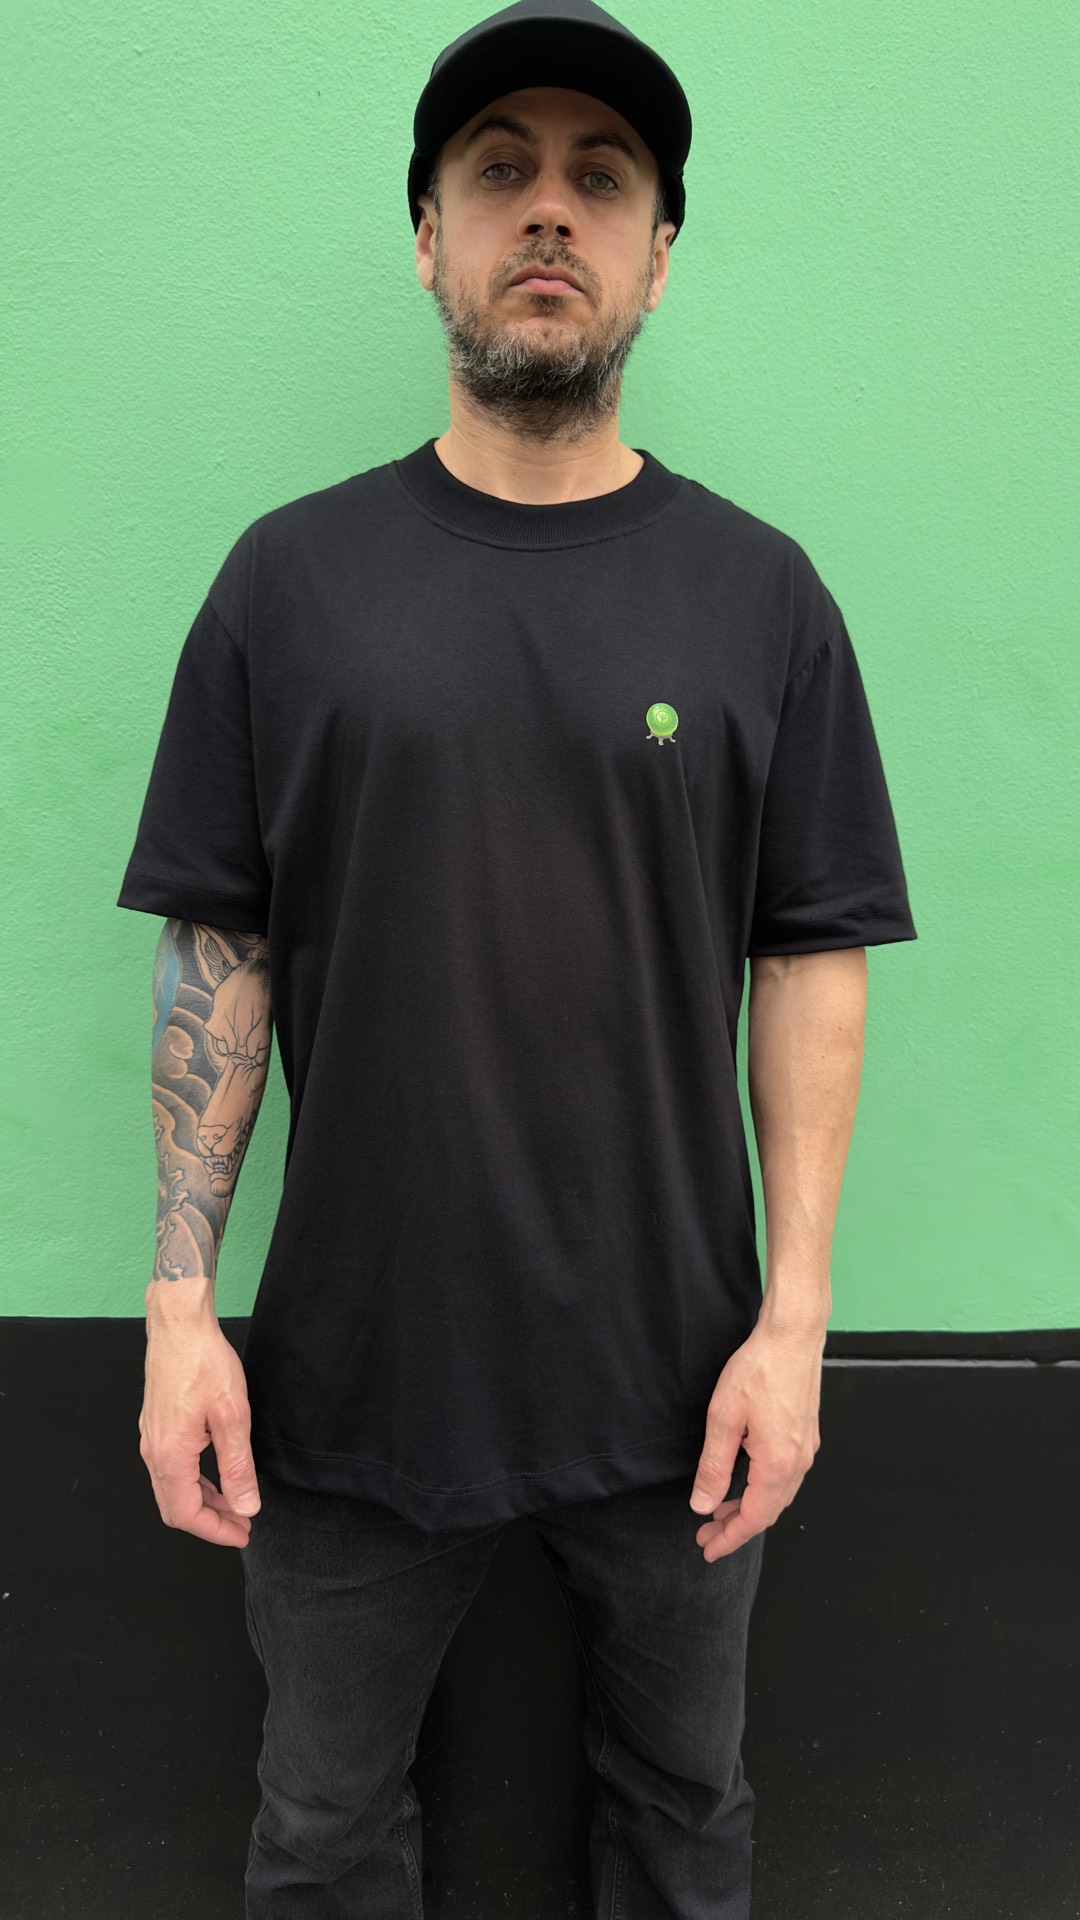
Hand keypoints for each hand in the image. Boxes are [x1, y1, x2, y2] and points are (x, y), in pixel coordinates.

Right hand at [139, 1311, 262, 1547]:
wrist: (179, 1325)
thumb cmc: (203, 1362)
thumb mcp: (232, 1416)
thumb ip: (238, 1467)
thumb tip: (245, 1506)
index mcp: (171, 1456)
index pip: (187, 1514)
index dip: (216, 1532)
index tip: (242, 1534)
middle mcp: (154, 1452)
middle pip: (175, 1507)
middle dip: (209, 1521)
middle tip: (241, 1524)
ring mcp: (151, 1438)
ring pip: (172, 1488)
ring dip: (202, 1502)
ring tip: (234, 1504)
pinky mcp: (156, 1426)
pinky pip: (170, 1468)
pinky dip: (193, 1481)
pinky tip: (215, 1474)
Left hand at [688, 1316, 824, 1559]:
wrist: (793, 1336)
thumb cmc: (760, 1369)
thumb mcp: (723, 1419)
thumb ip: (714, 1467)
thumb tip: (703, 1504)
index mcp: (778, 1464)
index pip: (754, 1518)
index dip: (729, 1538)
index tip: (708, 1549)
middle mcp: (798, 1462)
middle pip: (768, 1511)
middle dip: (736, 1527)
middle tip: (707, 1534)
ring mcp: (806, 1448)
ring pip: (779, 1494)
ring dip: (750, 1507)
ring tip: (720, 1510)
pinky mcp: (807, 1434)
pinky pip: (786, 1476)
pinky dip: (764, 1488)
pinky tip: (746, 1480)